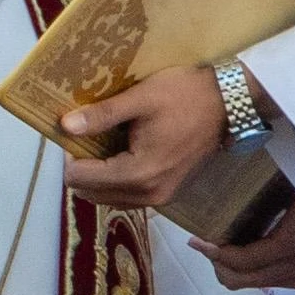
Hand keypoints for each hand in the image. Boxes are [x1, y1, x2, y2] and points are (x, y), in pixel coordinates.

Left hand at [60, 65, 225, 209]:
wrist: (228, 103)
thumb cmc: (186, 95)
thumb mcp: (141, 99)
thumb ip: (102, 115)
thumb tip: (65, 126)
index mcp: (139, 174)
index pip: (81, 179)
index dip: (70, 156)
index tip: (75, 132)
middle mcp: (148, 195)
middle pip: (90, 193)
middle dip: (81, 167)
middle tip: (86, 137)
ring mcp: (160, 198)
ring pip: (107, 197)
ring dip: (97, 176)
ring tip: (102, 144)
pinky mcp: (167, 193)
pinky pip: (127, 196)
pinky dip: (115, 180)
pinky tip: (120, 154)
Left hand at [190, 195, 294, 292]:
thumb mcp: (287, 188)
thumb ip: (258, 200)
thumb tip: (222, 202)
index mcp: (290, 245)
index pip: (241, 261)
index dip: (212, 253)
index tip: (194, 238)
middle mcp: (294, 268)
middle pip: (239, 280)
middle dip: (217, 263)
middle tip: (206, 241)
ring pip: (249, 282)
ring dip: (232, 267)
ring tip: (224, 242)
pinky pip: (265, 279)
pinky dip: (250, 267)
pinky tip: (248, 245)